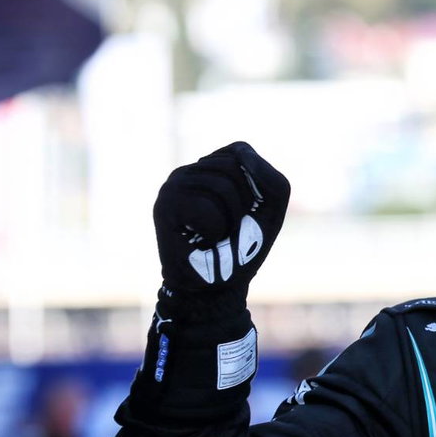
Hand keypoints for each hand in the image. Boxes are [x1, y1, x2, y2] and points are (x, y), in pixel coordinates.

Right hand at [154, 142, 288, 295]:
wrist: (217, 287)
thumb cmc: (243, 247)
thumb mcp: (271, 210)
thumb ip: (271, 178)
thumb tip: (241, 154)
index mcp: (211, 166)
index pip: (241, 149)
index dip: (254, 182)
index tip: (247, 208)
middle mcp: (189, 171)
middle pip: (234, 165)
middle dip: (245, 202)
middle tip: (232, 225)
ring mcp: (173, 186)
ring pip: (221, 187)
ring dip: (231, 220)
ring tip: (217, 234)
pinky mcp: (164, 206)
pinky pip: (205, 208)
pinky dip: (216, 230)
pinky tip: (203, 240)